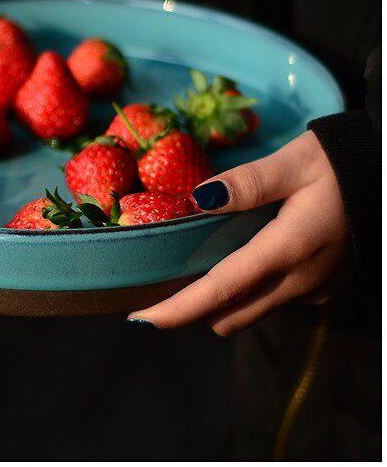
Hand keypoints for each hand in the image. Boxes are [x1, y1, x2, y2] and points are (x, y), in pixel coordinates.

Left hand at [128, 131, 351, 334]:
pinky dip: (248, 290)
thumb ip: (246, 183)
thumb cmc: (340, 165)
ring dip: (221, 299)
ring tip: (200, 262)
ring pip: (250, 311)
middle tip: (164, 279)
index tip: (141, 319)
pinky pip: (271, 301)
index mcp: (288, 249)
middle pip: (230, 314)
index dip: (178, 309)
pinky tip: (244, 255)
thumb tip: (199, 199)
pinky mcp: (321, 289)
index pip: (222, 291)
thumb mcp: (293, 162)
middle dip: (193, 306)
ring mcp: (314, 290)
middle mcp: (300, 282)